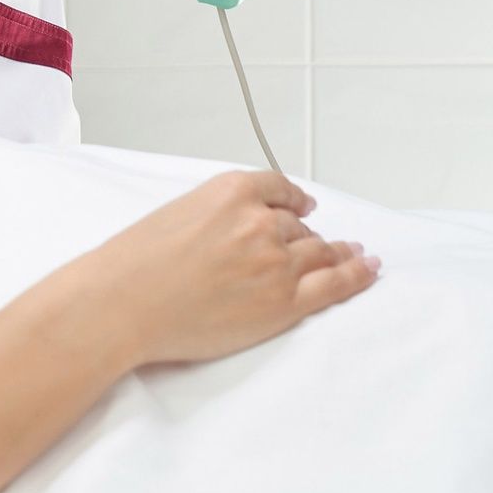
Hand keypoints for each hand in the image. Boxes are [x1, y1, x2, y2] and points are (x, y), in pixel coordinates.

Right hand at [87, 168, 377, 368]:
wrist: (124, 303)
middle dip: (306, 236)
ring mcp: (277, 263)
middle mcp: (260, 222)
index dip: (295, 200)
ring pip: (320, 253)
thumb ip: (218, 213)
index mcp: (231, 191)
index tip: (303, 206)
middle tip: (320, 244)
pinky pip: (334, 284)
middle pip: (299, 227)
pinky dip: (357, 275)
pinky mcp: (285, 303)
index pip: (279, 190)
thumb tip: (243, 227)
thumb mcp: (177, 212)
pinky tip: (369, 268)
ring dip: (340, 253)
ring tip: (358, 255)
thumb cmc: (136, 263)